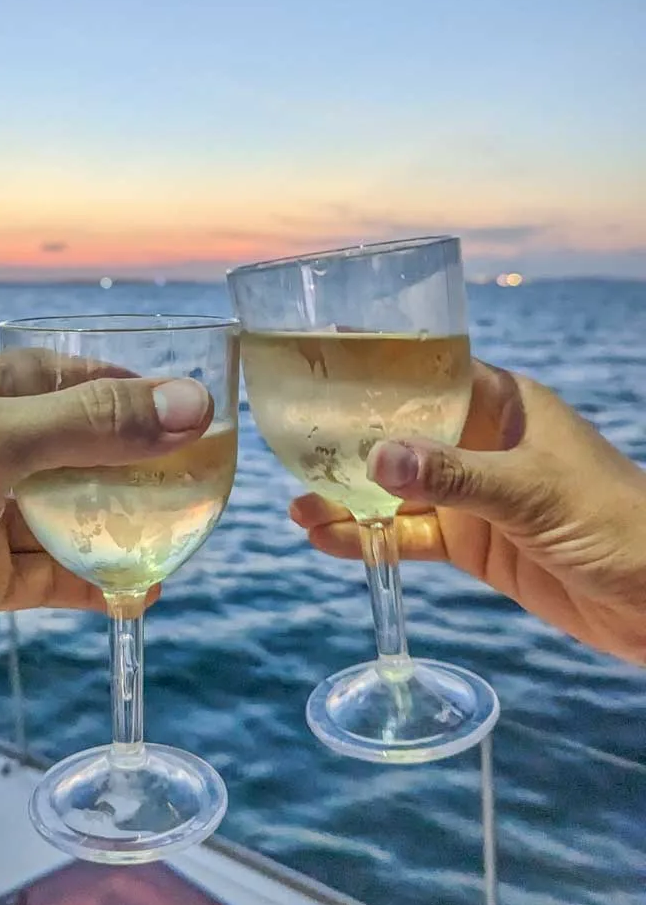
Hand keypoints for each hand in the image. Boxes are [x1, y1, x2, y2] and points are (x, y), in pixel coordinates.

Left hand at [0, 353, 210, 793]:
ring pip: (70, 510)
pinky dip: (98, 580)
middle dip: (136, 461)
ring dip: (123, 525)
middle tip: (200, 478)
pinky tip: (137, 594)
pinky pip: (55, 570)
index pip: (62, 376)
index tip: (192, 409)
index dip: (128, 389)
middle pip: (74, 444)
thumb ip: (86, 425)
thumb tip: (190, 406)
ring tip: (181, 538)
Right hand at [291, 360, 645, 663]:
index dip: (378, 367)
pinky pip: (411, 536)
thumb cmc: (617, 522)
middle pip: (402, 432)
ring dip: (350, 498)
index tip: (322, 361)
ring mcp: (475, 496)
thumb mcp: (531, 492)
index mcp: (504, 405)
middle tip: (291, 445)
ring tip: (297, 506)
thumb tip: (377, 458)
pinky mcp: (474, 543)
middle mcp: (482, 443)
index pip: (430, 371)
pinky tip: (329, 540)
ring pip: (398, 490)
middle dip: (349, 442)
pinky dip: (371, 539)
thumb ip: (454, 476)